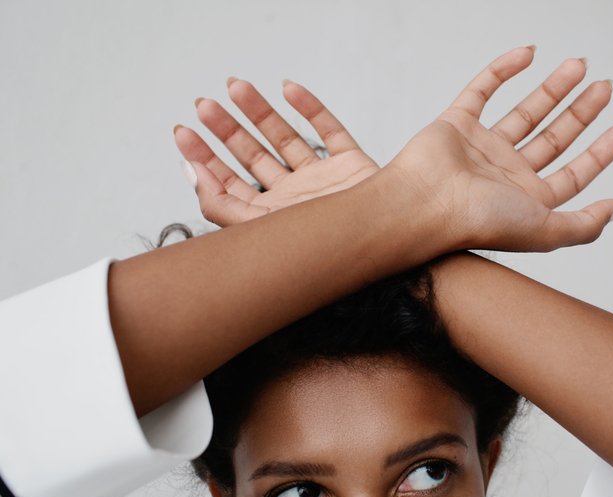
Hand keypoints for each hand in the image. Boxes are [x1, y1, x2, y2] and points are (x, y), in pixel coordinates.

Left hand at [174, 79, 378, 225]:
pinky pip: (330, 130)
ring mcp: (324, 181)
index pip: (229, 185)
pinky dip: (310, 107)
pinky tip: (288, 88)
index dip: (204, 159)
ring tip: (235, 85)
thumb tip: (190, 171)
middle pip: (252, 158)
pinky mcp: (352, 166)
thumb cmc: (325, 248)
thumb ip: (220, 204)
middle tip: (204, 105)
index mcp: (271, 219)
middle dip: (226, 130)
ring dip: (260, 111)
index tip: (183, 132)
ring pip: (285, 139)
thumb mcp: (259, 229)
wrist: (384, 242)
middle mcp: (294, 199)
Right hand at [389, 46, 612, 251]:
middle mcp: (506, 175)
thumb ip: (585, 225)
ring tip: (579, 65)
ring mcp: (481, 148)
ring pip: (525, 112)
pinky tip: (529, 54)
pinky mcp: (456, 124)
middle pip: (553, 138)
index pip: (573, 173)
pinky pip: (483, 90)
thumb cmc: (479, 223)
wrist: (425, 205)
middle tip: (605, 86)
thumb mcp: (547, 231)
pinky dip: (503, 70)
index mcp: (527, 201)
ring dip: (552, 89)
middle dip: (580, 112)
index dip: (601, 152)